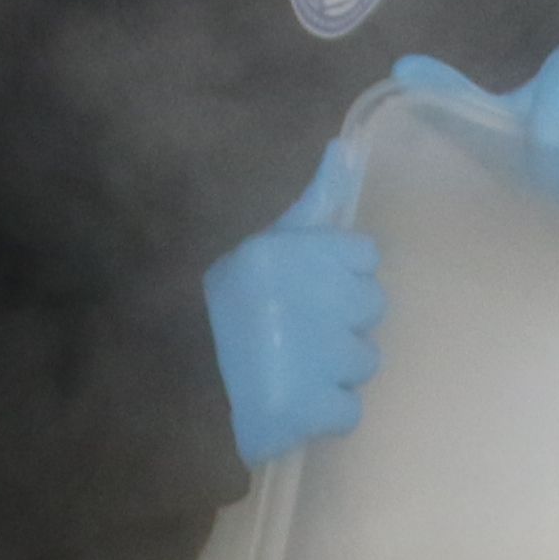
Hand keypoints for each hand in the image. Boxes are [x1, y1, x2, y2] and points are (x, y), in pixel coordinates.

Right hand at [202, 142, 381, 466]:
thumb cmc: (239, 306)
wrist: (186, 381)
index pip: (364, 255)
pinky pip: (350, 408)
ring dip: (339, 366)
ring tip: (298, 365)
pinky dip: (328, 411)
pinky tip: (299, 399)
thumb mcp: (268, 245)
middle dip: (344, 319)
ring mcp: (313, 356)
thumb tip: (348, 148)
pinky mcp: (311, 407)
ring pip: (366, 358)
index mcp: (288, 253)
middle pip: (372, 304)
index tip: (313, 285)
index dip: (343, 272)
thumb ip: (315, 202)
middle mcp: (307, 297)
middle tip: (302, 328)